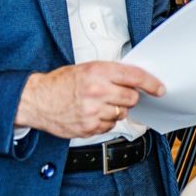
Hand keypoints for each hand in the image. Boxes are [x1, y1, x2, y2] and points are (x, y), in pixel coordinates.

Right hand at [14, 61, 164, 138]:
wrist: (36, 100)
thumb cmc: (61, 83)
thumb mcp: (87, 68)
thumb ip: (111, 73)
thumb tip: (134, 80)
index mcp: (98, 72)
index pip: (134, 77)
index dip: (151, 83)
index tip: (159, 89)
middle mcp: (97, 91)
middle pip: (132, 98)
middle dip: (128, 97)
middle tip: (115, 94)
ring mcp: (93, 111)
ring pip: (121, 113)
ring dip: (115, 110)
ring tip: (98, 104)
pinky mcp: (88, 127)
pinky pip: (109, 126)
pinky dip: (105, 121)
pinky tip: (92, 114)